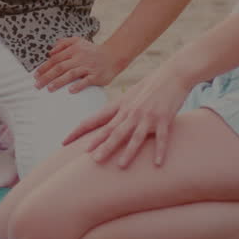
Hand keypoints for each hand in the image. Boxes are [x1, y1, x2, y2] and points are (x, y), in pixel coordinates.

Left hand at [34, 37, 120, 91]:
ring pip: (71, 74)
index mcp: (73, 50)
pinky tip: (70, 91)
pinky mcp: (96, 76)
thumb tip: (50, 51)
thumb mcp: (78, 41)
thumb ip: (64, 43)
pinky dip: (78, 86)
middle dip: (47, 76)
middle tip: (37, 85)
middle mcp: (79, 58)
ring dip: (59, 82)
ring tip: (49, 88)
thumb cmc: (92, 50)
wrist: (113, 55)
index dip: (44, 67)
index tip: (36, 75)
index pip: (55, 59)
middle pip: (60, 67)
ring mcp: (88, 67)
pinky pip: (86, 81)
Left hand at [61, 64, 191, 168]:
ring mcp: (147, 116)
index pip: (95, 120)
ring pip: (135, 136)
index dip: (79, 131)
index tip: (65, 141)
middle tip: (93, 159)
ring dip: (128, 151)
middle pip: (114, 131)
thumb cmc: (151, 85)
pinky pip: (161, 138)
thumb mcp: (130, 96)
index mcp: (120, 106)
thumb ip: (118, 109)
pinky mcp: (164, 119)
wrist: (173, 74)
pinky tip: (157, 163)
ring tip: (120, 165)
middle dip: (103, 145)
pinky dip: (159, 150)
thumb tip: (104, 120)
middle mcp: (131, 112)